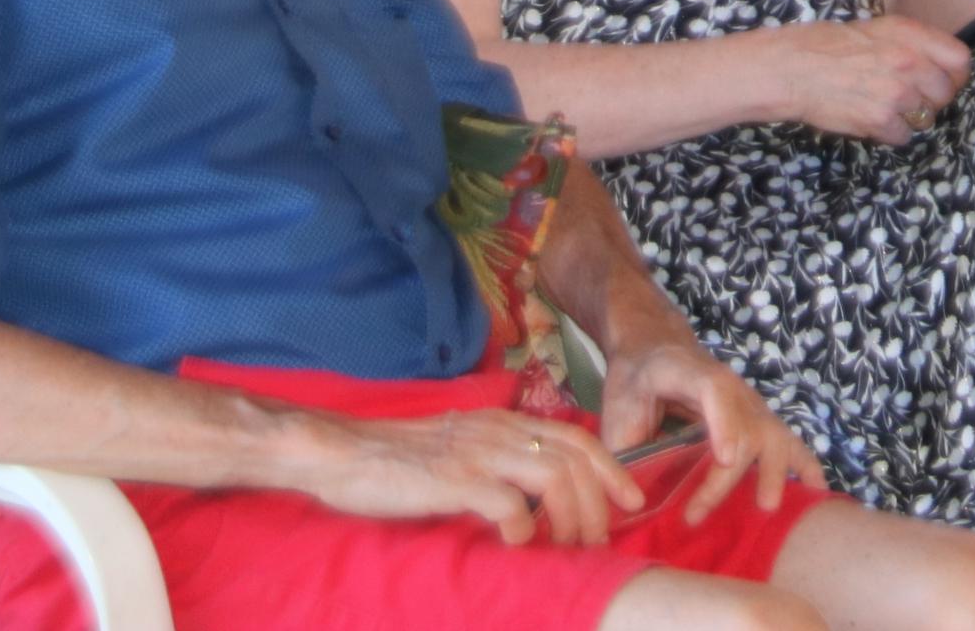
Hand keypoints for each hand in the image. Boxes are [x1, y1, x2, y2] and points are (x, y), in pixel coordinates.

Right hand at [295, 405, 639, 546]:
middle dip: (598, 504)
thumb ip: (497, 460)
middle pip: (576, 460)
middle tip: (596, 542)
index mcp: (503, 424)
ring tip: (566, 549)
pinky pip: (509, 504)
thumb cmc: (398, 459)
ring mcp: (479, 454)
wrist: (343, 453)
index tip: (631, 500)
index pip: (577, 438)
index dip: (611, 469)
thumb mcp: (460, 448)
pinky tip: (518, 544)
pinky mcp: (454, 481)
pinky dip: (525, 528)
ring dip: (571, 518)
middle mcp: (499, 432)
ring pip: (555, 477)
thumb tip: (533, 498)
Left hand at [596, 336, 825, 520]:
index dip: (725, 424)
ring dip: (773, 471)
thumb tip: (633, 503)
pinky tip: (815, 489)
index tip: (726, 460)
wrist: (655, 346)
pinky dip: (803, 463)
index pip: (714, 390)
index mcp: (686, 371)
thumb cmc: (634, 381)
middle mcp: (727, 383)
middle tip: (695, 514)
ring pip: (771, 433)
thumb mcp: (615, 409)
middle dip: (728, 475)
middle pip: (745, 425)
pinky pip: (786, 438)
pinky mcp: (756, 417)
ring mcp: (747, 400)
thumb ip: (625, 451)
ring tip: (766, 508)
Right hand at [772, 17, 970, 146]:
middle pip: (945, 94)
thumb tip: (936, 62)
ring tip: (884, 105)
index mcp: (910, 35)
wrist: (793, 68)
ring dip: (909, 117)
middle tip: (907, 97)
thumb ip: (911, 43)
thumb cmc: (829, 45)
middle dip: (930, 99)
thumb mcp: (877, 29)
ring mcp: (896, 94)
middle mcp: (909, 63)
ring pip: (926, 118)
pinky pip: (903, 136)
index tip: (945, 81)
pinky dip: (890, 133)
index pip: (960, 60)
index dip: (955, 75)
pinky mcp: (880, 121)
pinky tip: (871, 118)